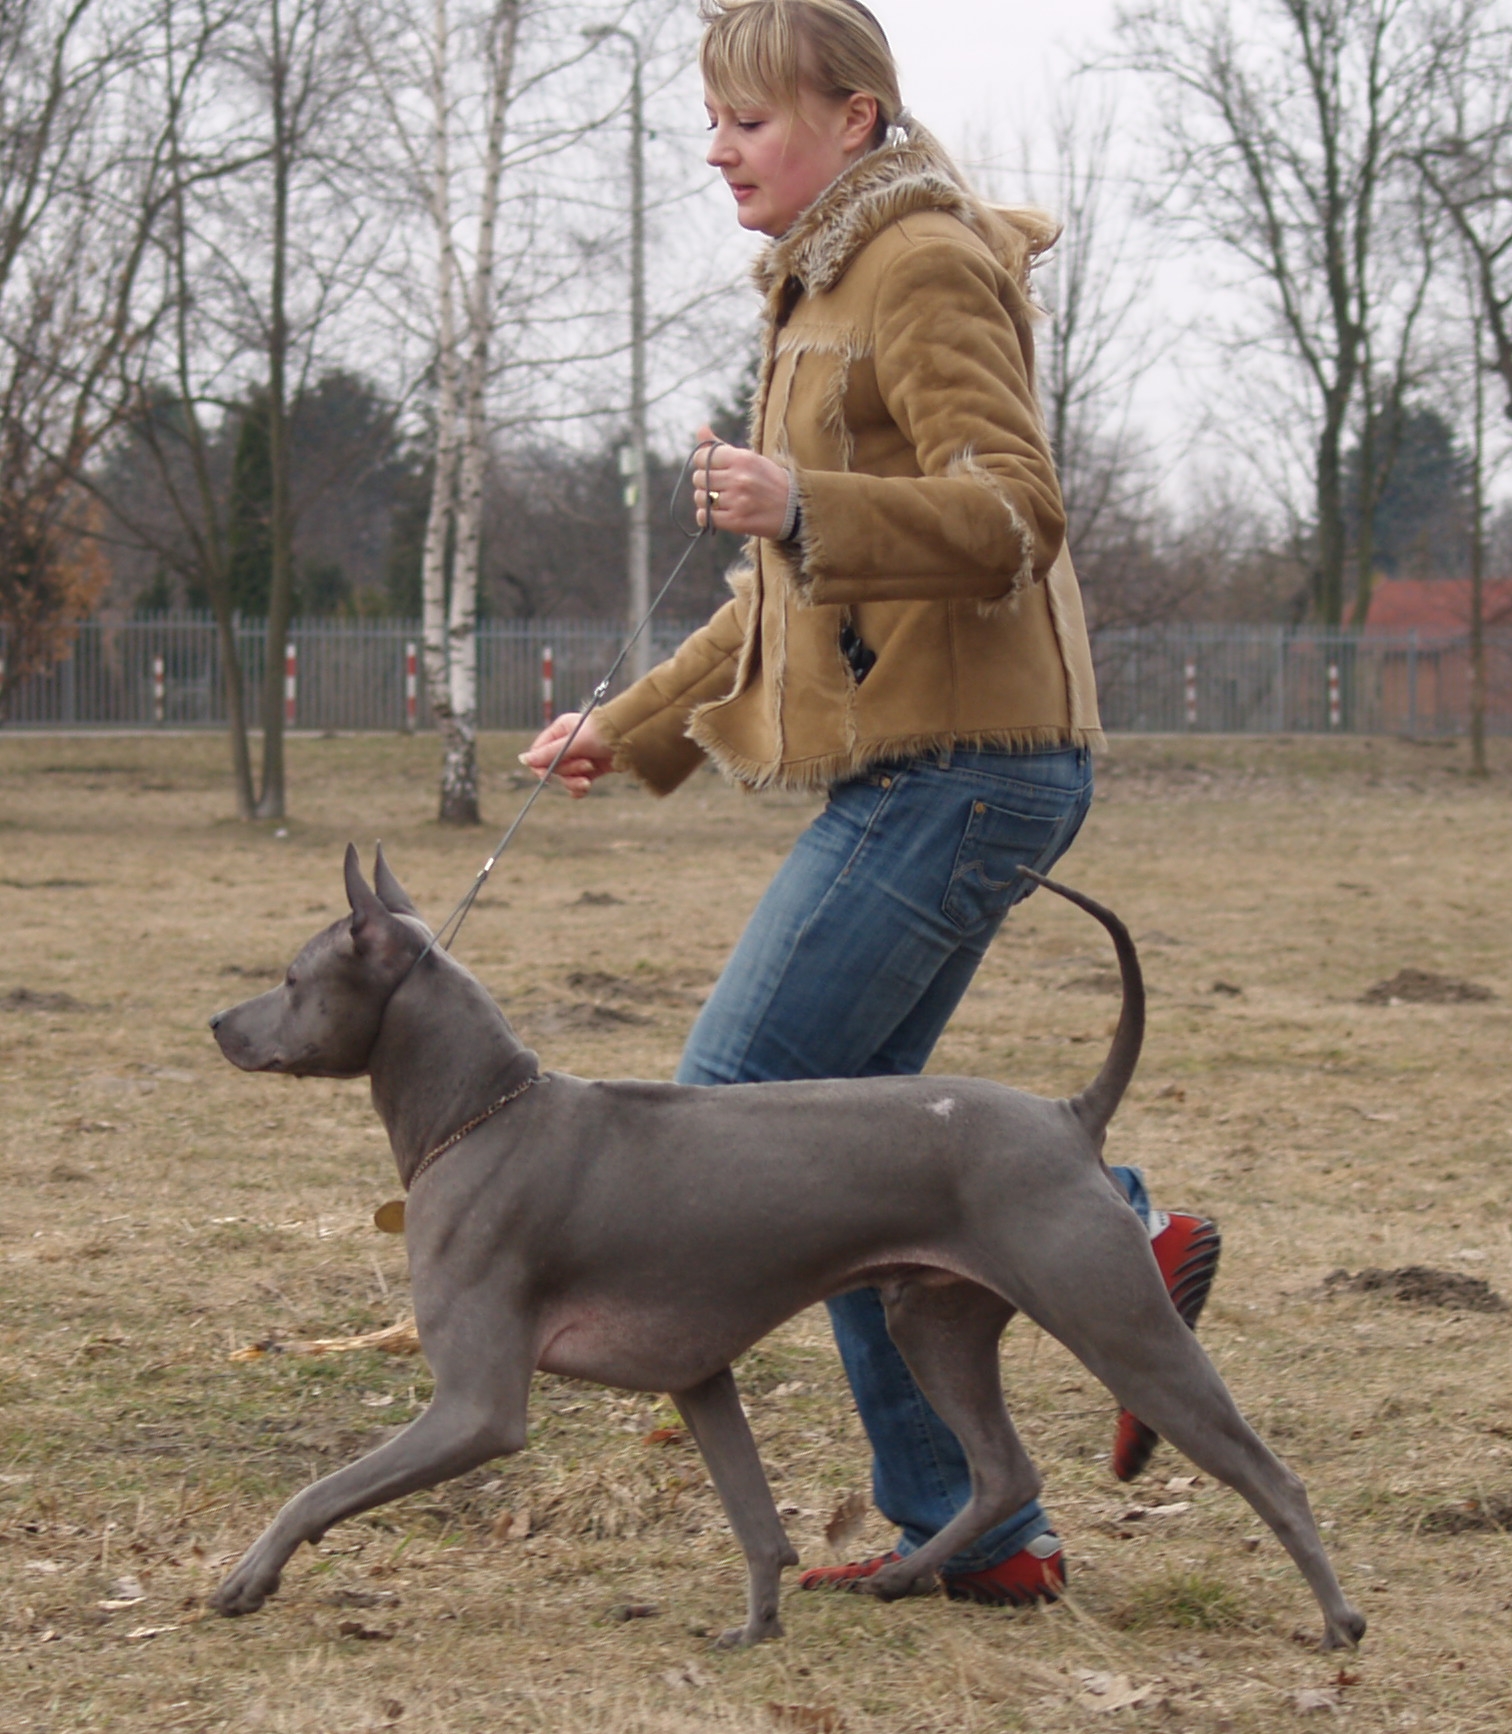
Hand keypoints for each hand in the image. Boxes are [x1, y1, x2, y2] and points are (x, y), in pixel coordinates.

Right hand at [518, 711, 614, 798]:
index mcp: (560, 731)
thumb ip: (548, 753)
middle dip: (568, 771)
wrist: (633, 740)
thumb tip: (523, 760)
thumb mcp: (573, 743)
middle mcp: (568, 744)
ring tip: (588, 780)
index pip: (539, 752)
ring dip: (575, 781)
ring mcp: (579, 757)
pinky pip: (577, 783)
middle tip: (586, 766)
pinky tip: (585, 788)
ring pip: (566, 777)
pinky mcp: (592, 769)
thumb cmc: (603, 734)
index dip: (541, 766)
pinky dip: (580, 788)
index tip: (547, 775)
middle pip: (554, 767)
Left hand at [692, 424, 791, 538]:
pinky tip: (718, 513)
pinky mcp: (737, 521)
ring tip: (719, 500)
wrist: (795, 508)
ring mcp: (738, 500)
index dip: (703, 463)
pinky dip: (706, 516)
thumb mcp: (749, 458)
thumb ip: (721, 447)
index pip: (702, 457)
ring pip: (701, 497)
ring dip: (706, 500)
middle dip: (705, 482)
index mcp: (742, 459)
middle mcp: (739, 478)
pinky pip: (705, 516)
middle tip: (718, 486)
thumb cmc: (769, 480)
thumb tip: (701, 429)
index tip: (712, 469)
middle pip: (699, 478)